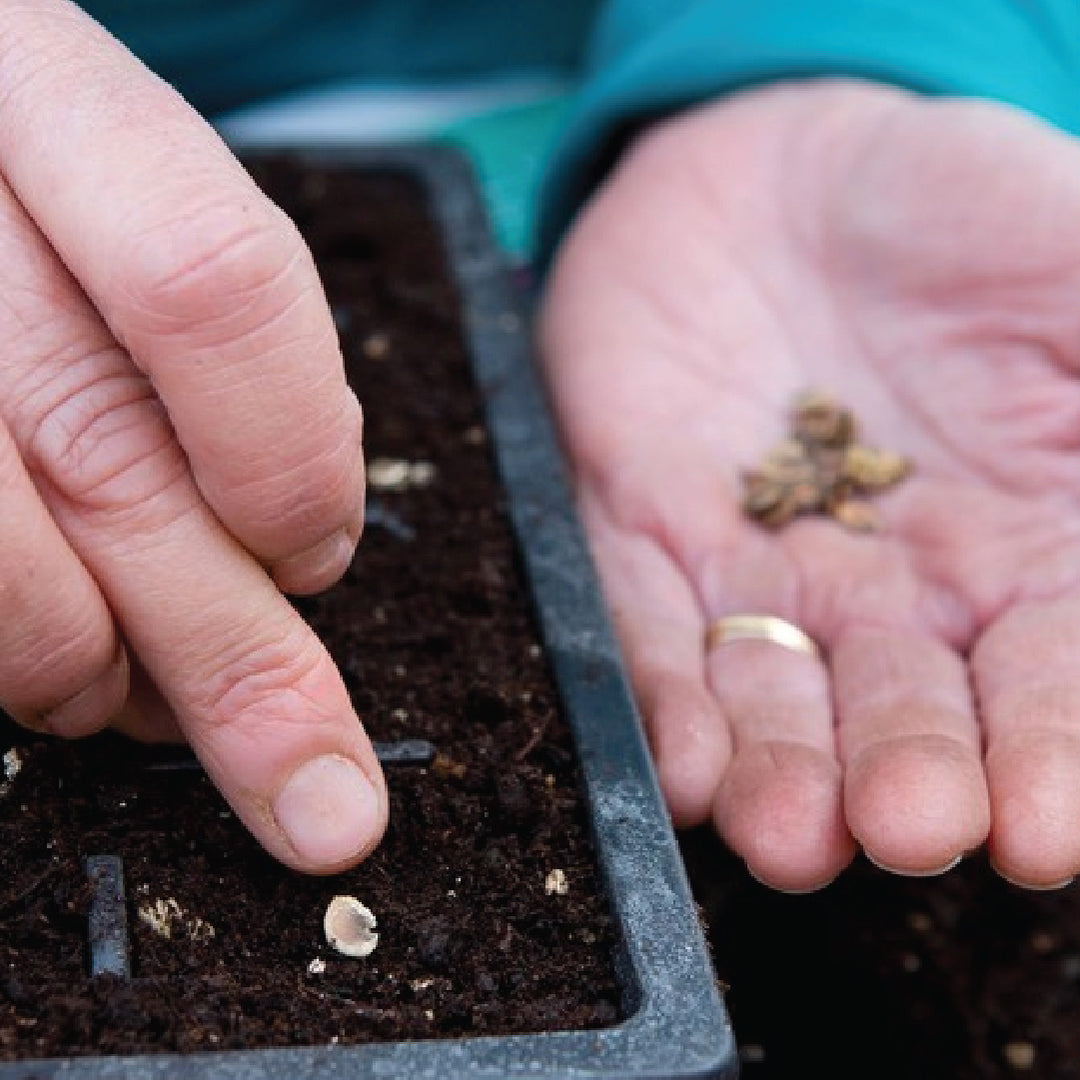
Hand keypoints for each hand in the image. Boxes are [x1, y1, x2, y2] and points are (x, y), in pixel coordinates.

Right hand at [0, 2, 385, 871]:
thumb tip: (302, 562)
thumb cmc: (24, 182)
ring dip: (82, 667)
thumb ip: (233, 350)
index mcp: (51, 94)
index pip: (214, 283)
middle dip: (236, 657)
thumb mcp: (134, 201)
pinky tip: (47, 660)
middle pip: (109, 459)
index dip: (290, 454)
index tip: (323, 560)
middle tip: (317, 783)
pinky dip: (3, 656)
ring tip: (125, 694)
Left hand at [539, 79, 1079, 891]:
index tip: (1050, 828)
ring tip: (790, 837)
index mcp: (1026, 550)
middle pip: (907, 716)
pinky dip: (666, 703)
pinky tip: (683, 769)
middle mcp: (896, 593)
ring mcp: (768, 573)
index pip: (1053, 681)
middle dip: (910, 777)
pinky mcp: (650, 542)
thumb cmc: (958, 209)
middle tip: (911, 827)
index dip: (1058, 754)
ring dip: (780, 777)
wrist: (781, 173)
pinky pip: (654, 637)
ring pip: (776, 704)